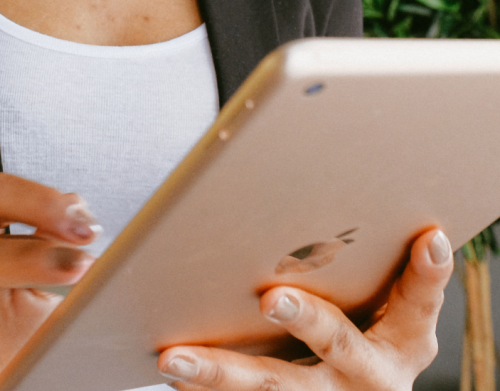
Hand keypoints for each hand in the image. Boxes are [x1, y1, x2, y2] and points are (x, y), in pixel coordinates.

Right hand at [0, 172, 99, 390]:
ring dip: (13, 262)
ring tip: (61, 270)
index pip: (3, 194)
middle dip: (38, 212)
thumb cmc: (1, 343)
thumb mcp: (42, 293)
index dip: (47, 201)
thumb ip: (62, 256)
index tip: (88, 228)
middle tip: (82, 238)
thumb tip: (94, 233)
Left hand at [157, 227, 452, 390]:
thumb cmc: (374, 332)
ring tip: (174, 357)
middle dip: (305, 318)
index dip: (426, 273)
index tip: (426, 238)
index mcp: (403, 343)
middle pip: (335, 342)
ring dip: (220, 372)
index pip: (419, 302)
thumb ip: (397, 271)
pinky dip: (205, 389)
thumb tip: (418, 223)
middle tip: (271, 297)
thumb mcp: (396, 311)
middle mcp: (367, 376)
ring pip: (270, 386)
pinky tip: (170, 370)